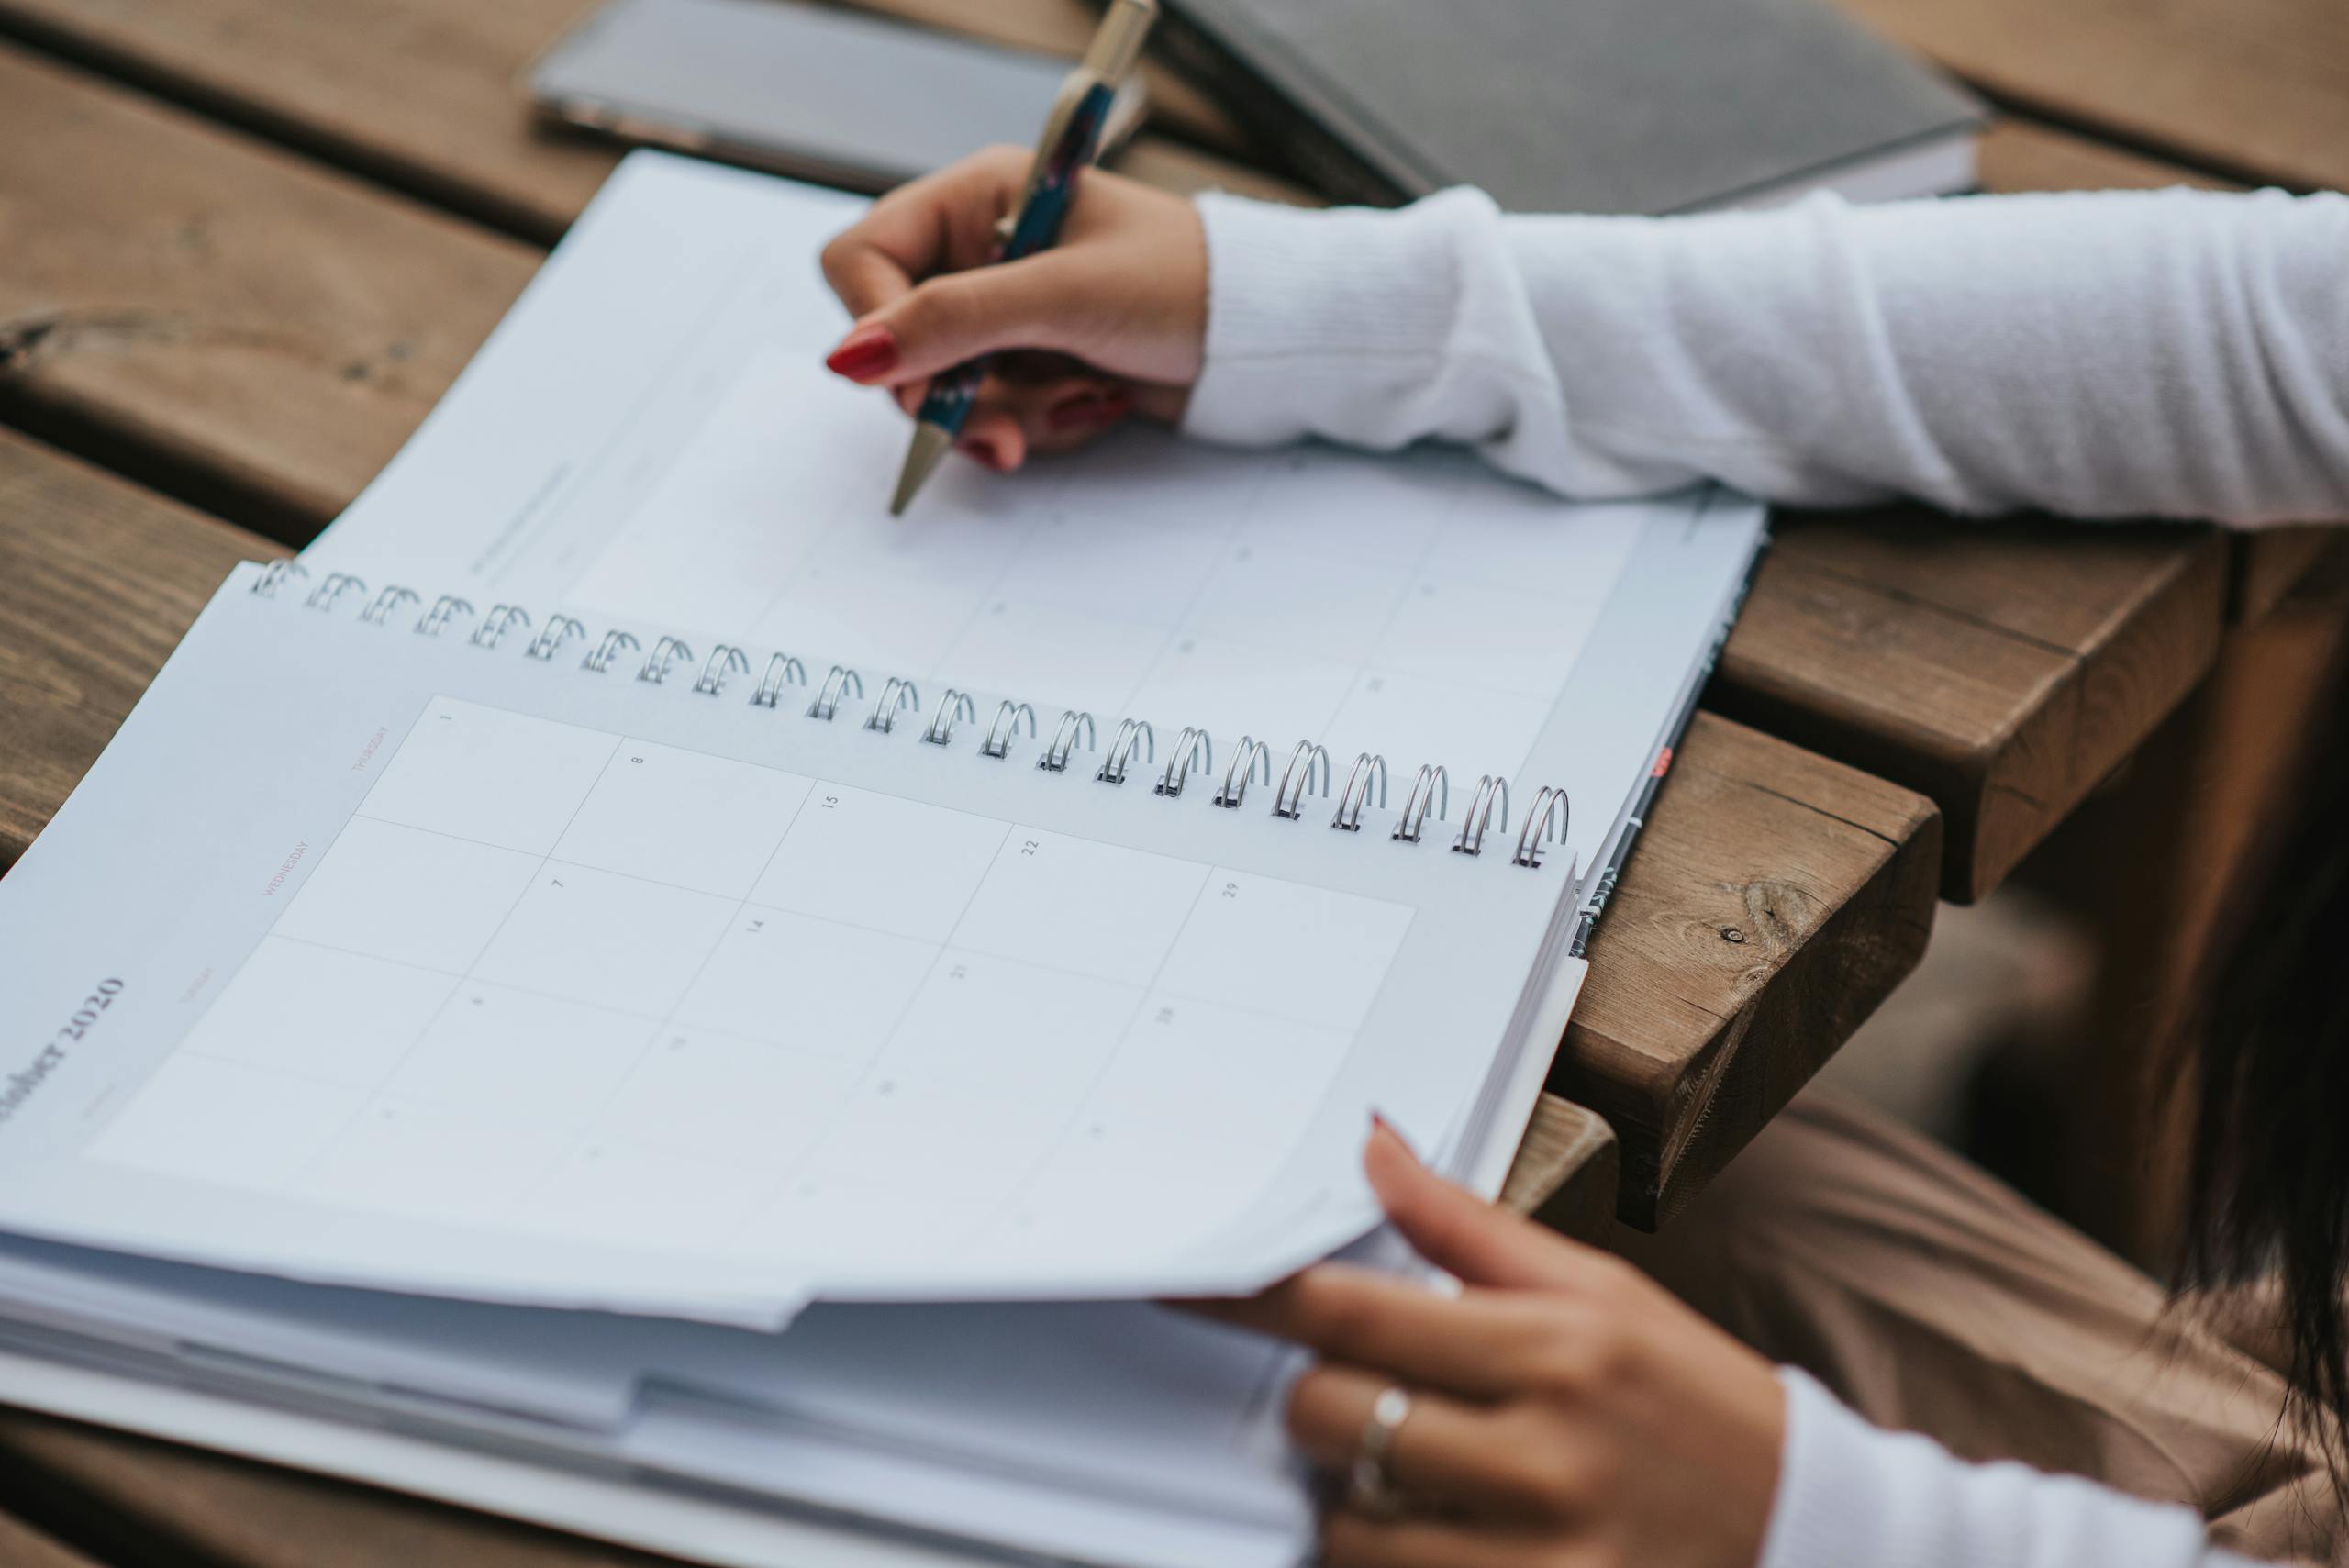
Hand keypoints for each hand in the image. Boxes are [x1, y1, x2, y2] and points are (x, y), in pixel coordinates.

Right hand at [818, 146, 1207, 472]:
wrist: (1265, 338)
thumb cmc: (1183, 285)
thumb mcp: (1062, 296)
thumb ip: (953, 320)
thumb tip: (851, 356)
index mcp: (977, 198)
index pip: (864, 260)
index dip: (876, 326)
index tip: (915, 379)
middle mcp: (980, 251)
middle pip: (900, 342)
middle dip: (955, 394)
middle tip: (1001, 432)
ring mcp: (1007, 313)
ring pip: (948, 391)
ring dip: (1011, 414)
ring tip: (1084, 399)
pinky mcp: (1034, 364)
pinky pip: (996, 413)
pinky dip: (1043, 422)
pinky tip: (1099, 401)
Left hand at [1202, 1122, 1785, 1567]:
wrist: (1809, 1533)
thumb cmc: (1692, 1400)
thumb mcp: (1599, 1293)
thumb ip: (1467, 1229)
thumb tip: (1372, 1144)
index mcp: (1555, 1345)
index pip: (1354, 1313)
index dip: (1251, 1296)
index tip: (1187, 1278)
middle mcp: (1545, 1450)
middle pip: (1330, 1416)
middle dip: (1318, 1402)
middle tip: (1360, 1395)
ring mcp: (1540, 1554)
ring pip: (1347, 1522)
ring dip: (1351, 1496)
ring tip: (1417, 1477)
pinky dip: (1388, 1561)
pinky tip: (1436, 1535)